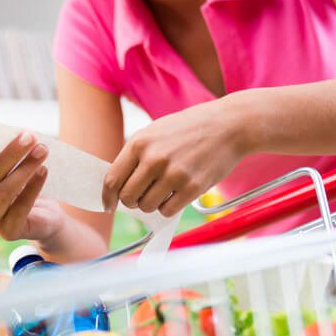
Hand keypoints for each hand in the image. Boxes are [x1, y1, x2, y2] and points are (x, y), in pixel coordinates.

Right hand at [0, 131, 65, 241]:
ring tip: (42, 151)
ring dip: (24, 168)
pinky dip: (33, 187)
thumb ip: (4, 153)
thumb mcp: (8, 167)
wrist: (42, 215)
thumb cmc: (20, 184)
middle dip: (10, 154)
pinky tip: (44, 170)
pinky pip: (21, 207)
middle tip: (30, 137)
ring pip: (4, 192)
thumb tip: (16, 133)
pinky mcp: (8, 232)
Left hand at [102, 97, 249, 216]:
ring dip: (151, 204)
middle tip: (142, 197)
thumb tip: (118, 184)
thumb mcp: (155, 131)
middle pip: (127, 198)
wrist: (228, 125)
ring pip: (147, 207)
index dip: (107, 197)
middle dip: (132, 202)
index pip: (112, 180)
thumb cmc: (190, 128)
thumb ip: (136, 155)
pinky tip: (176, 195)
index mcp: (139, 143)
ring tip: (163, 191)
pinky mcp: (192, 187)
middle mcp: (154, 159)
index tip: (109, 205)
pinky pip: (167, 210)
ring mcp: (173, 174)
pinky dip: (168, 208)